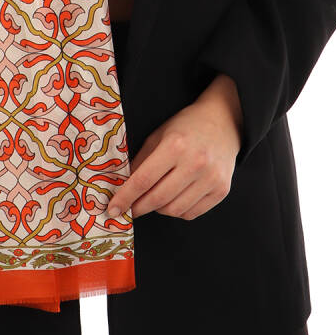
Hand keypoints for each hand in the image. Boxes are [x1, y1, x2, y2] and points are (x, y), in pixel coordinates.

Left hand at [106, 78, 242, 220]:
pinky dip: (177, 211)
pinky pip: (191, 213)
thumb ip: (141, 161)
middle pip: (157, 199)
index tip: (112, 210)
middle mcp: (195, 163)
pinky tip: (174, 199)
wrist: (223, 122)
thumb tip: (122, 187)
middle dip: (138, 207)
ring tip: (155, 198)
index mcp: (175, 146)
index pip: (143, 180)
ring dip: (158, 209)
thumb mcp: (158, 136)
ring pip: (174, 210)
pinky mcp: (221, 189)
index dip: (125, 197)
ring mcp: (210, 178)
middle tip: (130, 209)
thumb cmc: (186, 127)